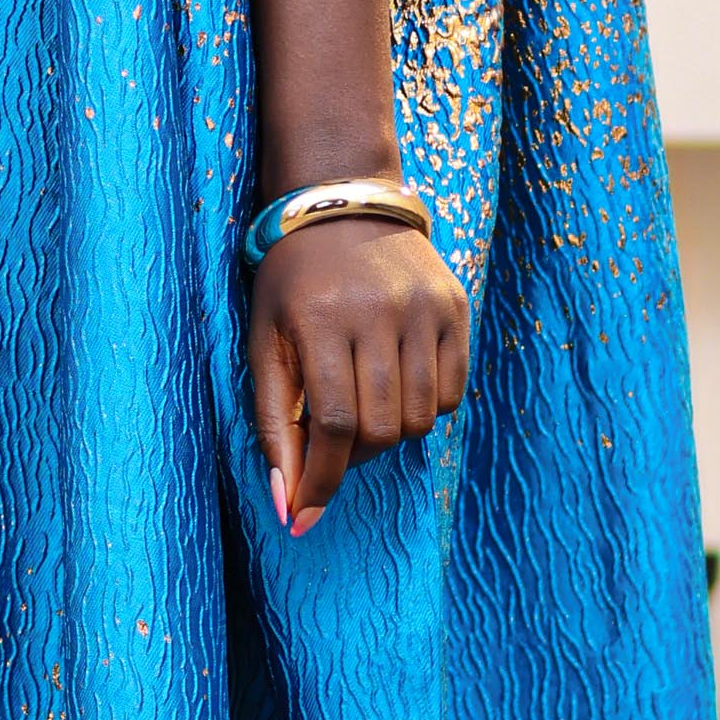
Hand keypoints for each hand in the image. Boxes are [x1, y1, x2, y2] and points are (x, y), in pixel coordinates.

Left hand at [249, 216, 469, 539]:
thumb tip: (286, 505)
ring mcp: (423, 308)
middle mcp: (378, 312)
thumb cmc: (292, 282)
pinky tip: (396, 386)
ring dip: (389, 435)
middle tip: (333, 447)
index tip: (305, 516)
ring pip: (420, 419)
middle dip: (352, 459)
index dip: (321, 481)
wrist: (341, 203)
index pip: (333, 425)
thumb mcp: (264, 344)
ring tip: (363, 411)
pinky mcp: (455, 306)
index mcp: (321, 320)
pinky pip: (452, 393)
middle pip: (381, 429)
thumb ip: (273, 423)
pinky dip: (425, 408)